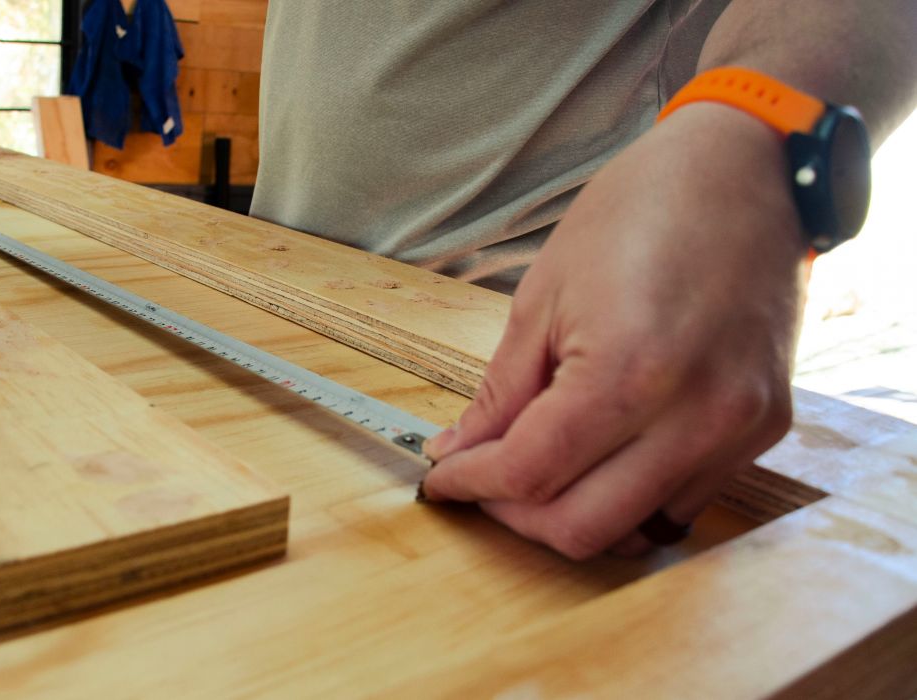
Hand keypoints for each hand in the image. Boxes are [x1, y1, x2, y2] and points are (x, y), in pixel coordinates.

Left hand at [421, 102, 806, 558]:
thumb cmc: (636, 213)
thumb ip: (500, 393)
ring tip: (540, 470)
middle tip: (483, 481)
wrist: (742, 169)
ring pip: (637, 531)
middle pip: (582, 528)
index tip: (443, 479)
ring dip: (574, 514)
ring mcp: (739, 429)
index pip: (531, 474)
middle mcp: (696, 416)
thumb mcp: (542, 297)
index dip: (472, 484)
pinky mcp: (766, 429)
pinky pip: (683, 502)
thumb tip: (461, 452)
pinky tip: (601, 457)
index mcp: (629, 372)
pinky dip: (630, 499)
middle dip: (515, 516)